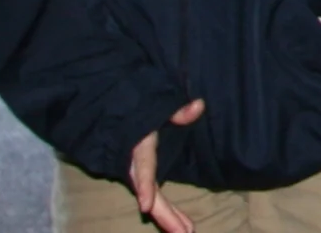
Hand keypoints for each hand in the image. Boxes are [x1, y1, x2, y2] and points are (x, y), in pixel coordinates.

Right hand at [129, 98, 204, 232]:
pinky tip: (181, 223)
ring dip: (168, 217)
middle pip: (149, 192)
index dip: (144, 185)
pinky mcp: (144, 174)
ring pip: (152, 198)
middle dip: (164, 214)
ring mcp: (139, 170)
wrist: (121, 106)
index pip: (143, 167)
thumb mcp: (159, 101)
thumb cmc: (142, 104)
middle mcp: (136, 161)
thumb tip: (198, 106)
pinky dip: (166, 210)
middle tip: (184, 232)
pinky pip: (154, 194)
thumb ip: (177, 109)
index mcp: (140, 143)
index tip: (145, 206)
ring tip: (186, 232)